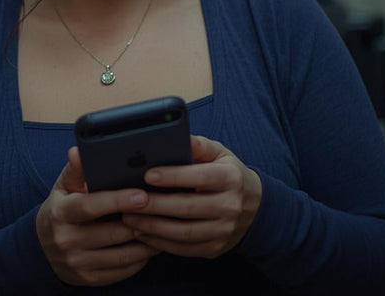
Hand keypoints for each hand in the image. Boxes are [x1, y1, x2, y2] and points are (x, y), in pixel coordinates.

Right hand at [36, 147, 159, 285]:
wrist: (44, 249)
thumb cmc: (63, 209)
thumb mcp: (65, 187)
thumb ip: (76, 169)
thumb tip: (78, 151)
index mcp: (60, 213)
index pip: (90, 206)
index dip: (117, 201)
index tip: (142, 195)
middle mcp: (66, 240)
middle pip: (112, 233)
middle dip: (141, 222)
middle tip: (164, 210)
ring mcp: (77, 263)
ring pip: (122, 255)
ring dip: (146, 242)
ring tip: (163, 226)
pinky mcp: (89, 279)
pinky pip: (123, 271)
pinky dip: (140, 259)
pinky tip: (150, 245)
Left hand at [120, 135, 261, 258]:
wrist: (255, 208)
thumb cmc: (228, 175)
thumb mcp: (220, 154)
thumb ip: (199, 145)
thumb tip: (178, 136)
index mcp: (231, 178)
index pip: (201, 177)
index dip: (174, 177)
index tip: (148, 175)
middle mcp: (230, 206)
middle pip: (188, 207)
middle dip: (156, 205)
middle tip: (129, 200)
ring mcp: (224, 230)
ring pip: (184, 232)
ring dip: (153, 227)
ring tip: (129, 218)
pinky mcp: (215, 248)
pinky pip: (184, 248)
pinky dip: (160, 242)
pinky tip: (143, 233)